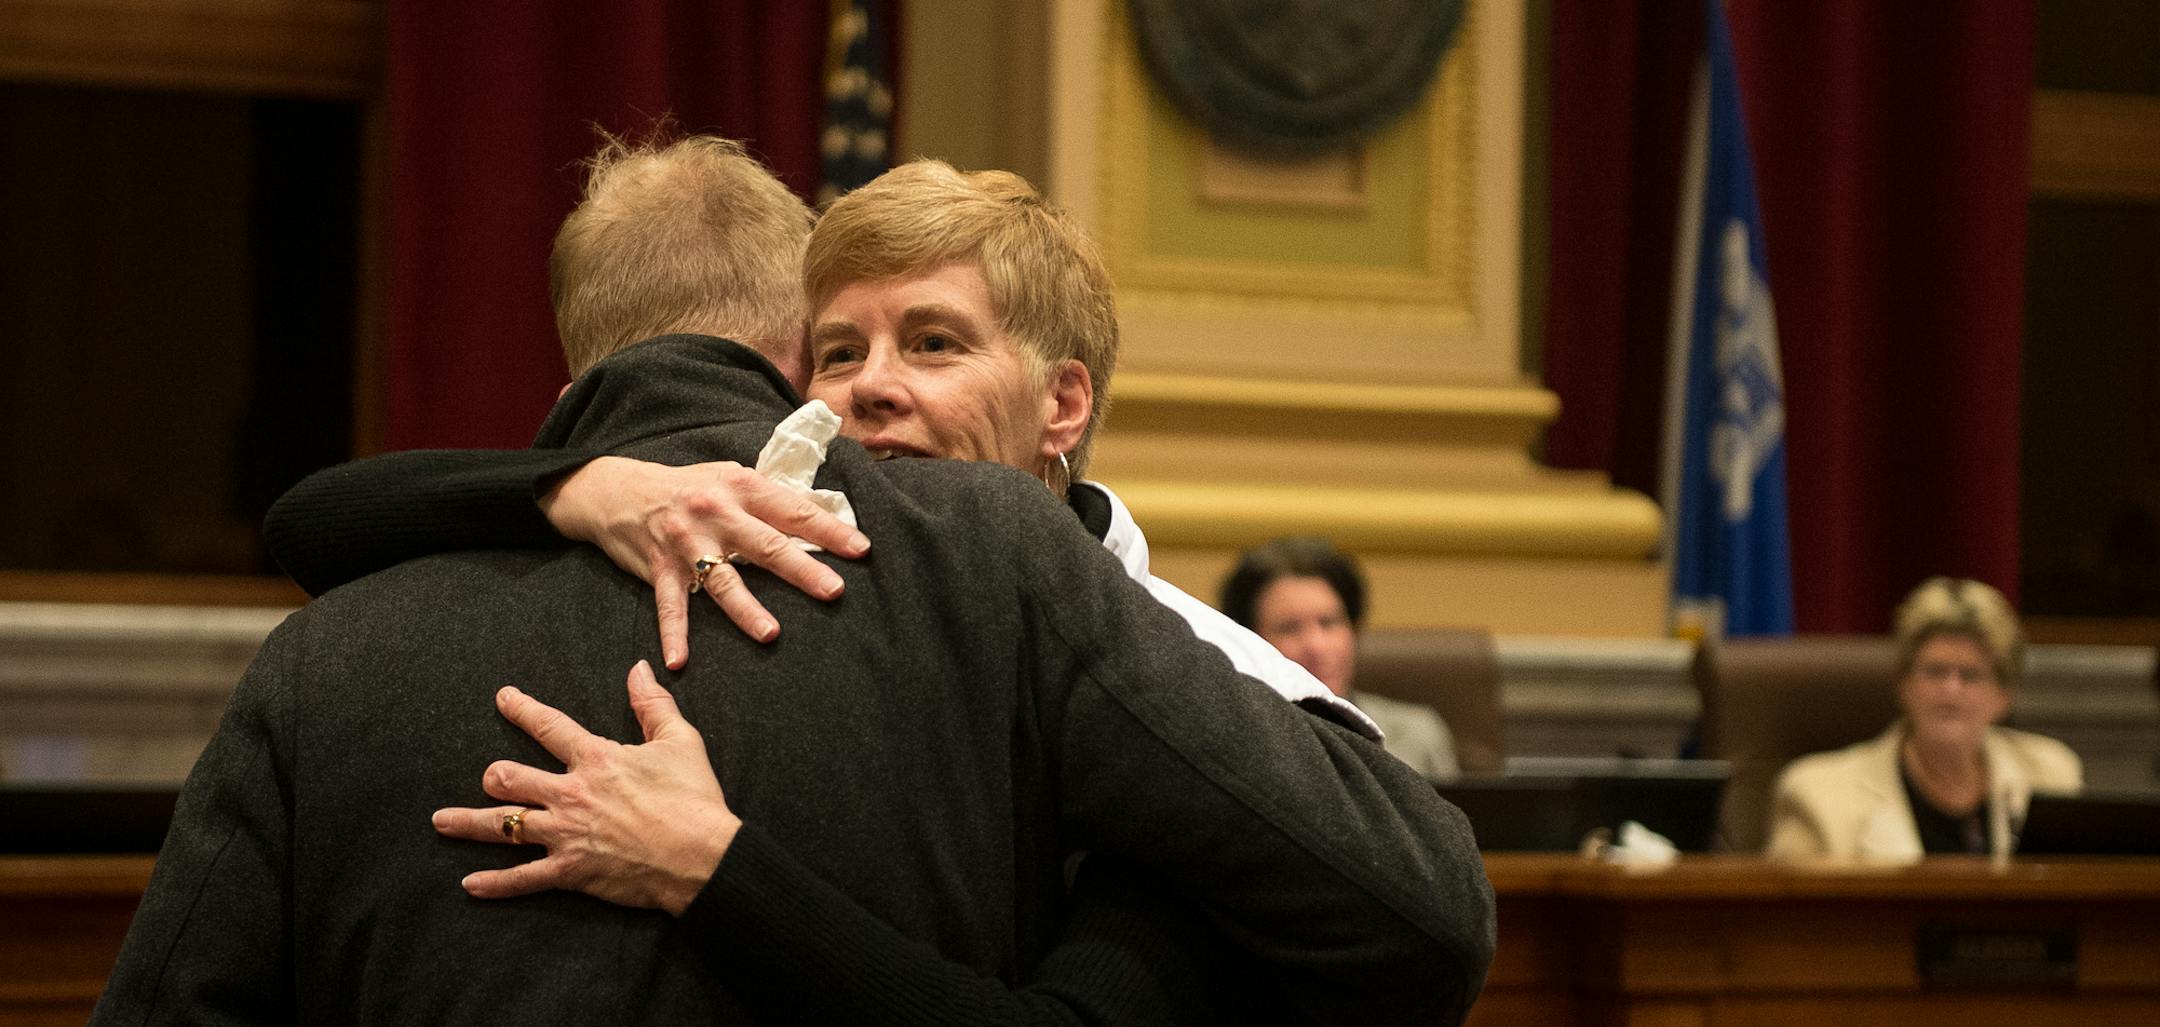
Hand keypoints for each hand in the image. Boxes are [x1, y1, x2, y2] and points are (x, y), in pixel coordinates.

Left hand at [431, 661, 740, 915]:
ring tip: (441, 821)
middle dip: (494, 776)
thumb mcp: (681, 741)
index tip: (502, 698)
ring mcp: (565, 834)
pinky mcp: (570, 871)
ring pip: (503, 825)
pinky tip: (471, 884)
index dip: (522, 709)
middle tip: (488, 777)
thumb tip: (638, 669)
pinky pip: (522, 877)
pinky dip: (495, 883)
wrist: (701, 856)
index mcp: (596, 759)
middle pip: (511, 778)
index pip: (549, 726)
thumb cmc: (693, 798)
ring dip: (468, 823)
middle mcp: (570, 793)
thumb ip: (653, 704)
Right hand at [539, 456, 870, 666]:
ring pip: (723, 580)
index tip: (860, 550)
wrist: (618, 490)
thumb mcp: (730, 477)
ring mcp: (687, 543)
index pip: (793, 511)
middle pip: (766, 546)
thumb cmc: (687, 486)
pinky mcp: (659, 568)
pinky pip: (670, 606)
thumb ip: (770, 498)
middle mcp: (716, 513)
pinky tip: (679, 662)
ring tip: (771, 634)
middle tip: (833, 591)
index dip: (829, 530)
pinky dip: (674, 634)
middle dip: (802, 570)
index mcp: (741, 487)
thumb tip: (821, 513)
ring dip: (747, 609)